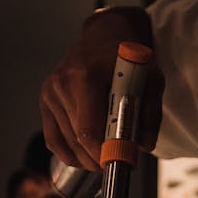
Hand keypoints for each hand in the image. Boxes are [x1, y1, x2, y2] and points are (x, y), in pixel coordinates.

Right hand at [39, 6, 162, 168]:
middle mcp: (63, 83)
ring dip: (86, 157)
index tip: (118, 161)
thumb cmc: (127, 56)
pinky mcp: (45, 100)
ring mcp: (51, 92)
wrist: (103, 35)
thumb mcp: (151, 78)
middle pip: (77, 140)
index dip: (103, 152)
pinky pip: (53, 140)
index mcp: (87, 76)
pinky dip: (69, 153)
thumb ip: (150, 113)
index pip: (88, 130)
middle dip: (98, 156)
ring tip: (104, 154)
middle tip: (115, 159)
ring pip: (66, 143)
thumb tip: (143, 145)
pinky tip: (84, 155)